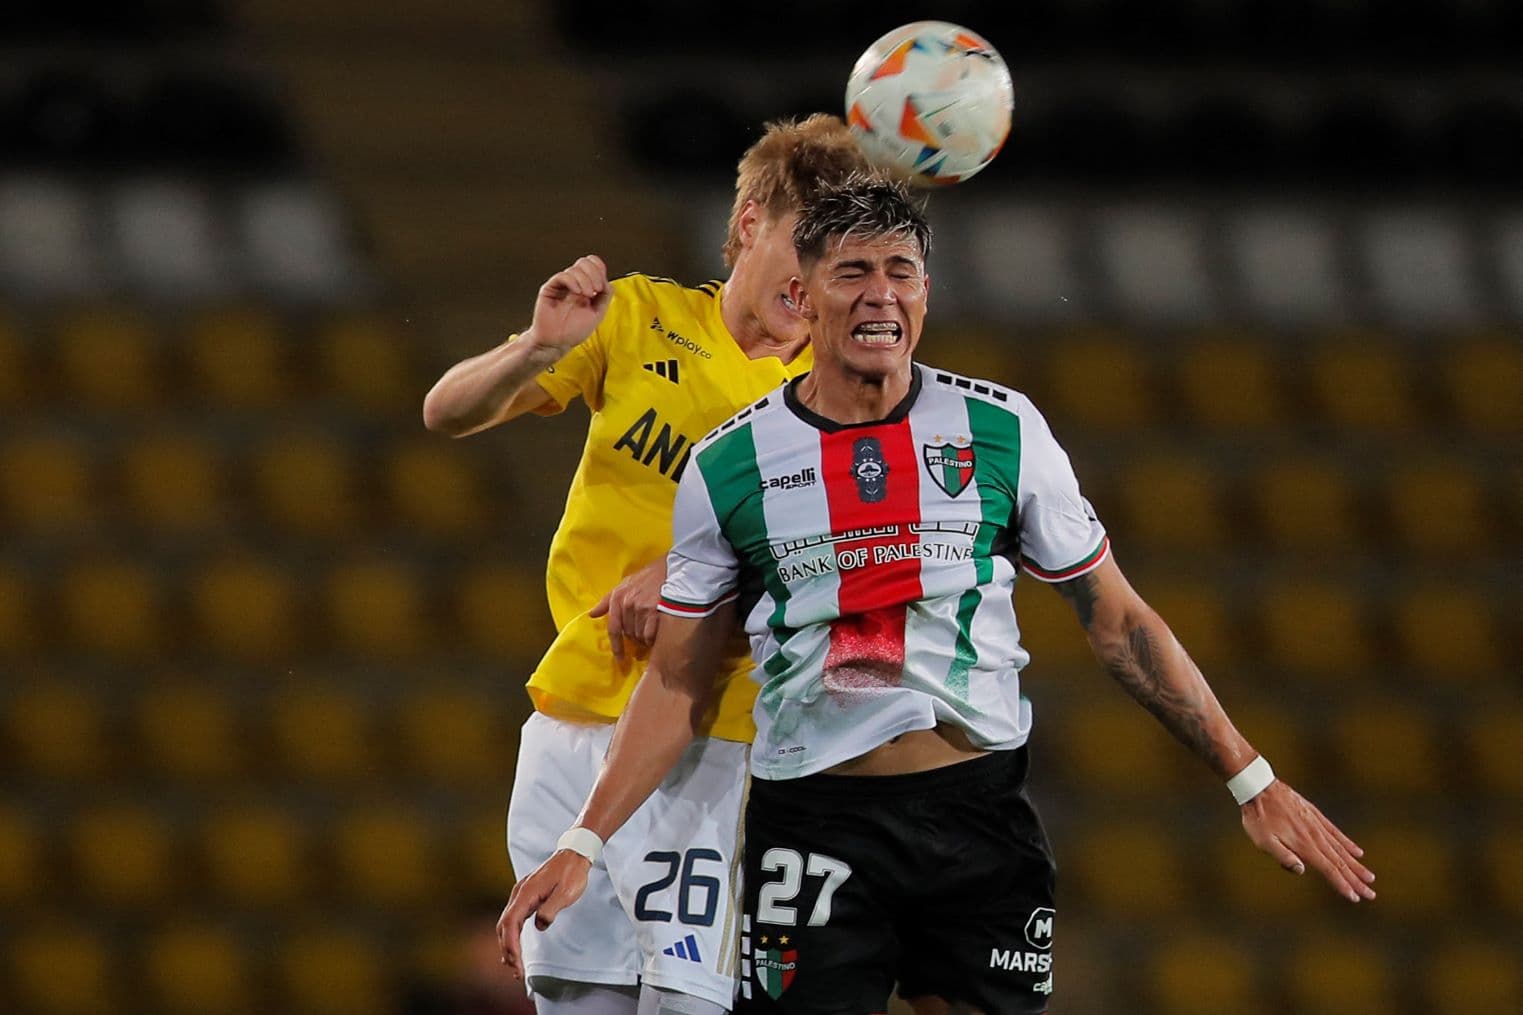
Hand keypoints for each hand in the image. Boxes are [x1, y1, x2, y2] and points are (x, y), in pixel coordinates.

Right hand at [496, 849, 592, 980]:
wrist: (574, 854)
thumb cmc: (571, 872)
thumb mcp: (566, 893)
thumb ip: (550, 910)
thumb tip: (539, 926)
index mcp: (526, 892)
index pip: (511, 922)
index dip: (511, 944)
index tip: (516, 962)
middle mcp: (519, 893)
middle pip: (505, 925)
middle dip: (508, 949)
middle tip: (516, 971)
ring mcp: (521, 894)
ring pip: (507, 922)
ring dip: (509, 944)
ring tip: (515, 965)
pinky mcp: (526, 895)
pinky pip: (514, 918)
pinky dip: (512, 934)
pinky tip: (515, 946)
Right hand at [524, 255, 613, 354]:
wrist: (557, 343)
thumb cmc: (574, 331)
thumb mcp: (598, 313)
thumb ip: (605, 296)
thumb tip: (607, 281)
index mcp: (586, 286)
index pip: (593, 265)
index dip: (599, 269)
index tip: (601, 286)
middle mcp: (574, 283)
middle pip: (585, 262)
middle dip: (594, 274)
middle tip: (596, 290)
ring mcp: (562, 285)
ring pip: (575, 268)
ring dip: (585, 280)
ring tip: (587, 295)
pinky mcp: (550, 288)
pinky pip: (562, 276)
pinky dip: (573, 281)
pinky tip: (577, 292)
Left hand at [589, 558, 666, 662]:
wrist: (673, 568)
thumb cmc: (649, 576)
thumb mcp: (626, 584)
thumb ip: (608, 600)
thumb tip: (592, 614)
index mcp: (618, 597)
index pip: (613, 627)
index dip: (616, 646)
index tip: (619, 658)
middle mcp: (627, 604)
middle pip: (628, 634)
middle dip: (635, 636)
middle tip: (644, 629)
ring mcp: (641, 608)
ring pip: (639, 636)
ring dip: (645, 637)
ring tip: (652, 627)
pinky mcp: (656, 612)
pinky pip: (650, 635)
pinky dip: (653, 637)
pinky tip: (658, 630)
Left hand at [1240, 780, 1375, 902]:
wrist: (1260, 787)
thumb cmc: (1258, 817)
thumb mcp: (1262, 840)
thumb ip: (1283, 856)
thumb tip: (1301, 871)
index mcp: (1303, 845)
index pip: (1329, 869)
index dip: (1342, 885)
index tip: (1356, 897)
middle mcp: (1315, 836)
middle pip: (1340, 862)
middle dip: (1356, 880)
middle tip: (1371, 894)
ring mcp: (1317, 825)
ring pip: (1341, 849)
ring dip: (1356, 865)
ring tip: (1370, 877)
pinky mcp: (1315, 815)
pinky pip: (1336, 832)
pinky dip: (1348, 843)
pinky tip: (1357, 852)